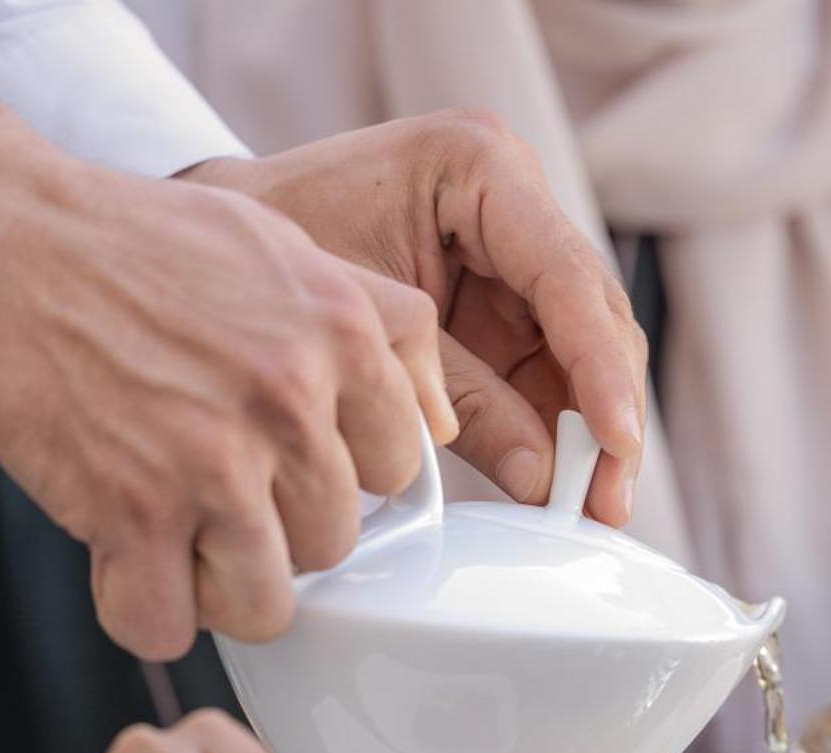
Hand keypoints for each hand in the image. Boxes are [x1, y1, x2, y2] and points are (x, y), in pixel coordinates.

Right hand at [0, 63, 458, 660]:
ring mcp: (212, 461)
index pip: (399, 473)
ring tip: (179, 540)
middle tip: (216, 493)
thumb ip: (381, 324)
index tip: (288, 462)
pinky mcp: (129, 508)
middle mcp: (289, 401)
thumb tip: (437, 421)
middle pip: (334, 544)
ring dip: (220, 589)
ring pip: (267, 604)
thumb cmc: (138, 241)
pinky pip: (165, 625)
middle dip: (278, 531)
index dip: (338, 476)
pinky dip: (141, 612)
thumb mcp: (292, 248)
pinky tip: (124, 565)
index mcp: (341, 337)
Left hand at [184, 110, 647, 524]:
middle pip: (594, 318)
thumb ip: (461, 399)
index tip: (615, 442)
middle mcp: (514, 200)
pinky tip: (561, 486)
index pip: (567, 278)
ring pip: (585, 353)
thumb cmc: (270, 257)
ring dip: (592, 433)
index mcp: (478, 166)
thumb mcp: (366, 332)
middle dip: (608, 413)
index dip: (601, 369)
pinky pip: (549, 372)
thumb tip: (541, 478)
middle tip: (607, 499)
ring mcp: (515, 253)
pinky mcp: (506, 302)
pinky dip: (557, 429)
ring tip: (590, 508)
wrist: (216, 248)